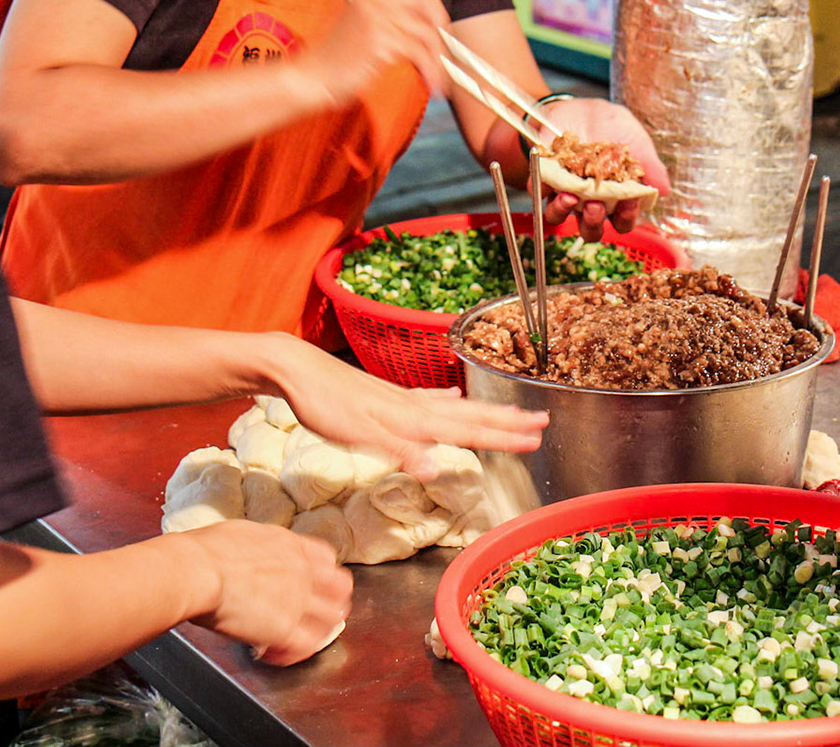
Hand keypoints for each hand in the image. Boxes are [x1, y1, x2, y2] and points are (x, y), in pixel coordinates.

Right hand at [180, 521, 352, 664]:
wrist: (197, 571)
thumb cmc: (206, 551)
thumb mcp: (244, 534)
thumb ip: (261, 548)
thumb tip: (253, 554)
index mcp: (291, 546)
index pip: (327, 559)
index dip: (324, 574)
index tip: (315, 583)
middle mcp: (302, 571)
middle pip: (340, 589)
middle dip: (332, 602)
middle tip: (316, 614)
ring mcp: (298, 601)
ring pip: (332, 620)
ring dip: (319, 630)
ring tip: (300, 638)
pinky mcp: (285, 629)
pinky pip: (306, 646)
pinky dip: (295, 653)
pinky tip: (276, 654)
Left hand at [263, 337, 545, 476]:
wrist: (297, 371)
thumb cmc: (325, 405)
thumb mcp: (360, 435)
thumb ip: (402, 452)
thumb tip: (439, 469)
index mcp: (413, 418)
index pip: (469, 429)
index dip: (503, 436)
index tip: (536, 438)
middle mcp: (414, 406)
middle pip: (471, 415)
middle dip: (507, 421)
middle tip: (543, 421)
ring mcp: (402, 399)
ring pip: (455, 407)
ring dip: (484, 412)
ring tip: (510, 412)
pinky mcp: (387, 397)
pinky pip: (429, 400)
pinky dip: (446, 401)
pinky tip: (453, 397)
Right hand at [299, 0, 447, 103]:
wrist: (312, 77)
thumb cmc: (337, 54)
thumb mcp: (362, 19)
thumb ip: (388, 3)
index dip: (432, 6)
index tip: (439, 27)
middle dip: (440, 25)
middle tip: (444, 49)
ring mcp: (376, 16)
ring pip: (425, 31)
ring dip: (437, 57)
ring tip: (438, 75)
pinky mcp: (379, 41)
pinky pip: (418, 53)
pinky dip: (430, 70)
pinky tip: (430, 83)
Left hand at [537, 97, 669, 239]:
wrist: (579, 106)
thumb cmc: (611, 126)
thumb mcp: (635, 139)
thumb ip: (649, 164)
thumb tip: (664, 190)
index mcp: (616, 197)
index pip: (622, 220)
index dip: (626, 217)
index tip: (629, 202)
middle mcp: (589, 201)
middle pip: (591, 229)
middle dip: (593, 223)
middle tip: (595, 206)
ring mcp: (564, 191)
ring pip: (559, 217)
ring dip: (563, 212)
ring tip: (570, 197)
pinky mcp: (543, 178)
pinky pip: (537, 192)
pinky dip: (541, 189)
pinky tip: (550, 180)